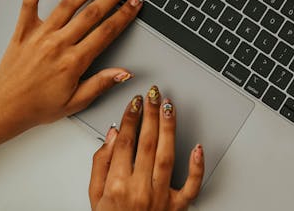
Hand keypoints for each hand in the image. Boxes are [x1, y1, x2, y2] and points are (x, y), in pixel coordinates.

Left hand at [0, 0, 143, 155]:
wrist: (2, 107)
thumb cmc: (38, 107)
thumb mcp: (75, 103)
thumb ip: (101, 84)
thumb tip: (125, 72)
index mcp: (74, 62)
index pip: (107, 31)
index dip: (125, 14)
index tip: (136, 1)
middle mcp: (58, 44)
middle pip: (92, 13)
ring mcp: (40, 34)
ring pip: (68, 4)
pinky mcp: (23, 29)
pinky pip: (31, 1)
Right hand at [90, 89, 203, 210]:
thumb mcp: (94, 196)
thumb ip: (100, 164)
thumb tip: (113, 136)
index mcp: (116, 185)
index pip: (125, 142)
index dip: (130, 117)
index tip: (134, 102)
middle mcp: (139, 189)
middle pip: (146, 143)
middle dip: (150, 114)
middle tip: (153, 94)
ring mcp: (160, 197)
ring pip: (167, 155)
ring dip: (169, 128)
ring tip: (169, 107)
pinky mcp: (177, 207)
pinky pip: (191, 185)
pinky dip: (197, 166)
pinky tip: (199, 147)